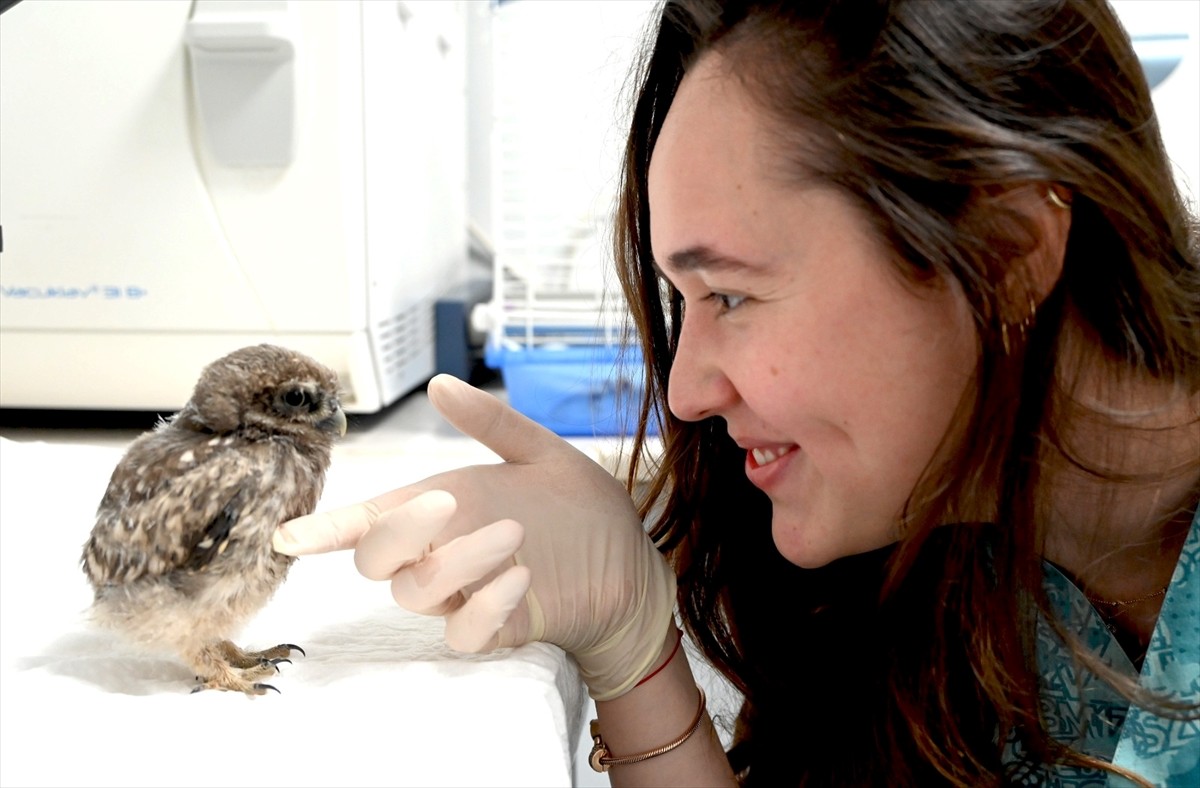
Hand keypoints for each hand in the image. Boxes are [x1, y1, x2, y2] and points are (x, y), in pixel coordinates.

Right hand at [273, 374, 676, 700]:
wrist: (634, 564)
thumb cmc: (580, 509)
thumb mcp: (541, 452)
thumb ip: (493, 422)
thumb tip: (440, 384)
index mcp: (443, 508)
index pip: (370, 521)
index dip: (325, 529)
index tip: (287, 536)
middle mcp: (443, 552)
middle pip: (378, 559)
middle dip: (397, 531)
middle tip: (448, 503)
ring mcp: (467, 593)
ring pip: (417, 592)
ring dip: (456, 561)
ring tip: (514, 534)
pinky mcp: (498, 629)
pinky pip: (465, 631)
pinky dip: (483, 606)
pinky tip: (522, 578)